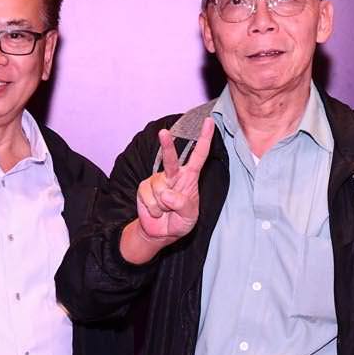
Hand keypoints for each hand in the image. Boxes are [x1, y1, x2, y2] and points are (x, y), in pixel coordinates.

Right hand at [135, 125, 214, 243]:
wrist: (160, 232)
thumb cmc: (180, 221)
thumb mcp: (189, 217)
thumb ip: (183, 205)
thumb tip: (167, 194)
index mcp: (189, 177)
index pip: (199, 155)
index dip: (205, 138)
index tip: (209, 121)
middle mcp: (173, 175)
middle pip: (171, 158)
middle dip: (167, 145)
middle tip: (163, 132)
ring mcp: (157, 180)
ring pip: (159, 190)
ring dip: (162, 206)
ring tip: (165, 211)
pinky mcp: (144, 188)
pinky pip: (148, 198)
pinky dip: (153, 209)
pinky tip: (156, 211)